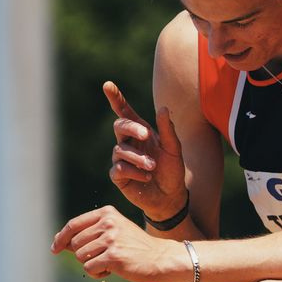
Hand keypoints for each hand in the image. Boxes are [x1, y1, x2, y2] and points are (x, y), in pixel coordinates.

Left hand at [51, 204, 191, 281]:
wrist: (159, 257)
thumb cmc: (133, 246)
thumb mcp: (114, 231)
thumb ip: (89, 233)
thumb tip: (59, 242)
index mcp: (107, 213)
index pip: (73, 225)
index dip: (60, 238)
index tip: (55, 248)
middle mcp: (108, 223)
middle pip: (75, 243)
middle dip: (82, 255)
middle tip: (99, 258)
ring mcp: (111, 239)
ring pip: (81, 257)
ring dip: (91, 265)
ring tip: (108, 263)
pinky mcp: (113, 256)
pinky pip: (89, 268)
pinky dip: (97, 273)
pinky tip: (112, 270)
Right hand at [103, 81, 188, 221]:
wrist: (171, 197)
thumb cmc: (172, 170)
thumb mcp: (174, 149)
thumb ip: (168, 129)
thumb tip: (163, 108)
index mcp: (141, 131)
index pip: (124, 112)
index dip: (115, 98)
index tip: (107, 85)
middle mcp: (128, 143)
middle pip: (119, 126)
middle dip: (131, 128)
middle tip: (147, 134)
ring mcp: (121, 159)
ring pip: (120, 150)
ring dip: (138, 157)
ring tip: (153, 167)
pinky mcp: (118, 176)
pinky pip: (119, 168)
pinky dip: (134, 172)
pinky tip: (146, 177)